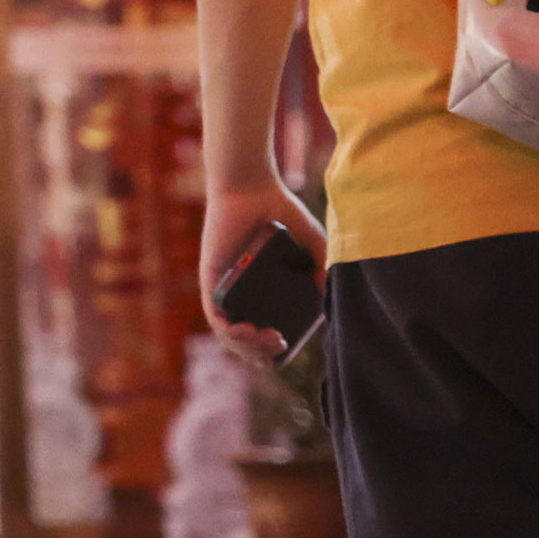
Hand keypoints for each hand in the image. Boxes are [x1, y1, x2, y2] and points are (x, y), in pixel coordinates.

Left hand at [197, 182, 326, 366]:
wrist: (250, 184)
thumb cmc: (278, 208)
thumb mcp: (309, 240)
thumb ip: (321, 265)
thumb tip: (327, 296)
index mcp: (262, 287)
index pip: (264, 328)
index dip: (272, 347)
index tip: (288, 347)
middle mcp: (241, 290)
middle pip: (245, 338)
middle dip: (260, 353)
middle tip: (279, 347)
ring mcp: (225, 286)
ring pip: (228, 332)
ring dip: (246, 347)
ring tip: (269, 343)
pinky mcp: (211, 278)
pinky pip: (214, 313)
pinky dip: (229, 331)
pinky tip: (247, 331)